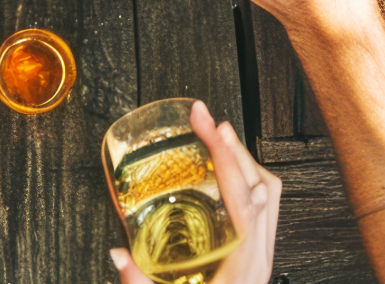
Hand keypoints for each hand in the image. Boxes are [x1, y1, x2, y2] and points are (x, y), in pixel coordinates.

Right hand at [108, 101, 280, 283]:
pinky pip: (262, 209)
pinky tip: (222, 176)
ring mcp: (262, 258)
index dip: (227, 157)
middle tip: (204, 117)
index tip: (208, 126)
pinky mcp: (256, 259)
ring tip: (215, 136)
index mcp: (245, 268)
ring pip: (268, 194)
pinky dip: (245, 182)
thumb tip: (116, 255)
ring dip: (243, 161)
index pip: (245, 199)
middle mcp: (261, 259)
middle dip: (232, 146)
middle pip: (261, 186)